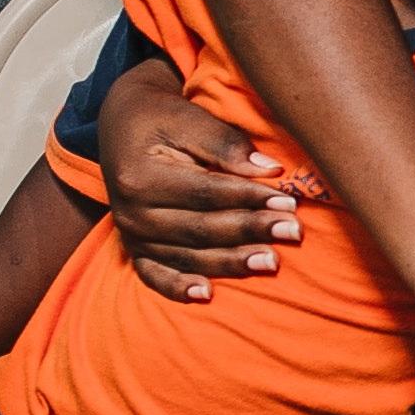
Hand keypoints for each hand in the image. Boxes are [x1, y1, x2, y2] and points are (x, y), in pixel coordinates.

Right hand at [98, 74, 302, 303]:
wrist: (123, 125)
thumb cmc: (164, 119)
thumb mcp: (190, 120)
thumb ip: (227, 145)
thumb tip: (270, 170)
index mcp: (141, 176)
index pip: (206, 193)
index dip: (249, 198)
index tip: (288, 201)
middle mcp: (131, 211)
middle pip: (199, 229)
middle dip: (250, 231)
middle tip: (292, 231)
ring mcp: (130, 234)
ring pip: (186, 255)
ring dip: (231, 262)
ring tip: (270, 261)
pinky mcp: (133, 248)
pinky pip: (154, 275)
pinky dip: (178, 288)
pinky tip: (206, 294)